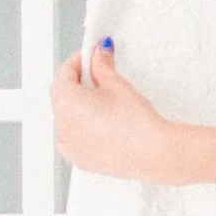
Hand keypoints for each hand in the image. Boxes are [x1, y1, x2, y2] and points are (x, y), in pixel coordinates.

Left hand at [50, 40, 180, 182]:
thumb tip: (98, 55)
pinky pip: (75, 137)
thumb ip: (101, 65)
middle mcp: (62, 125)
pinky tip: (104, 124)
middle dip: (79, 83)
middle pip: (63, 96)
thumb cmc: (136, 123)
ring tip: (105, 103)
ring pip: (69, 118)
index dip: (78, 61)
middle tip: (99, 76)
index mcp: (66, 103)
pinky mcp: (79, 159)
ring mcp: (69, 145)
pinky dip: (83, 128)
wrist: (153, 153)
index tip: (90, 56)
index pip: (64, 73)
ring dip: (80, 107)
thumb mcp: (117, 84)